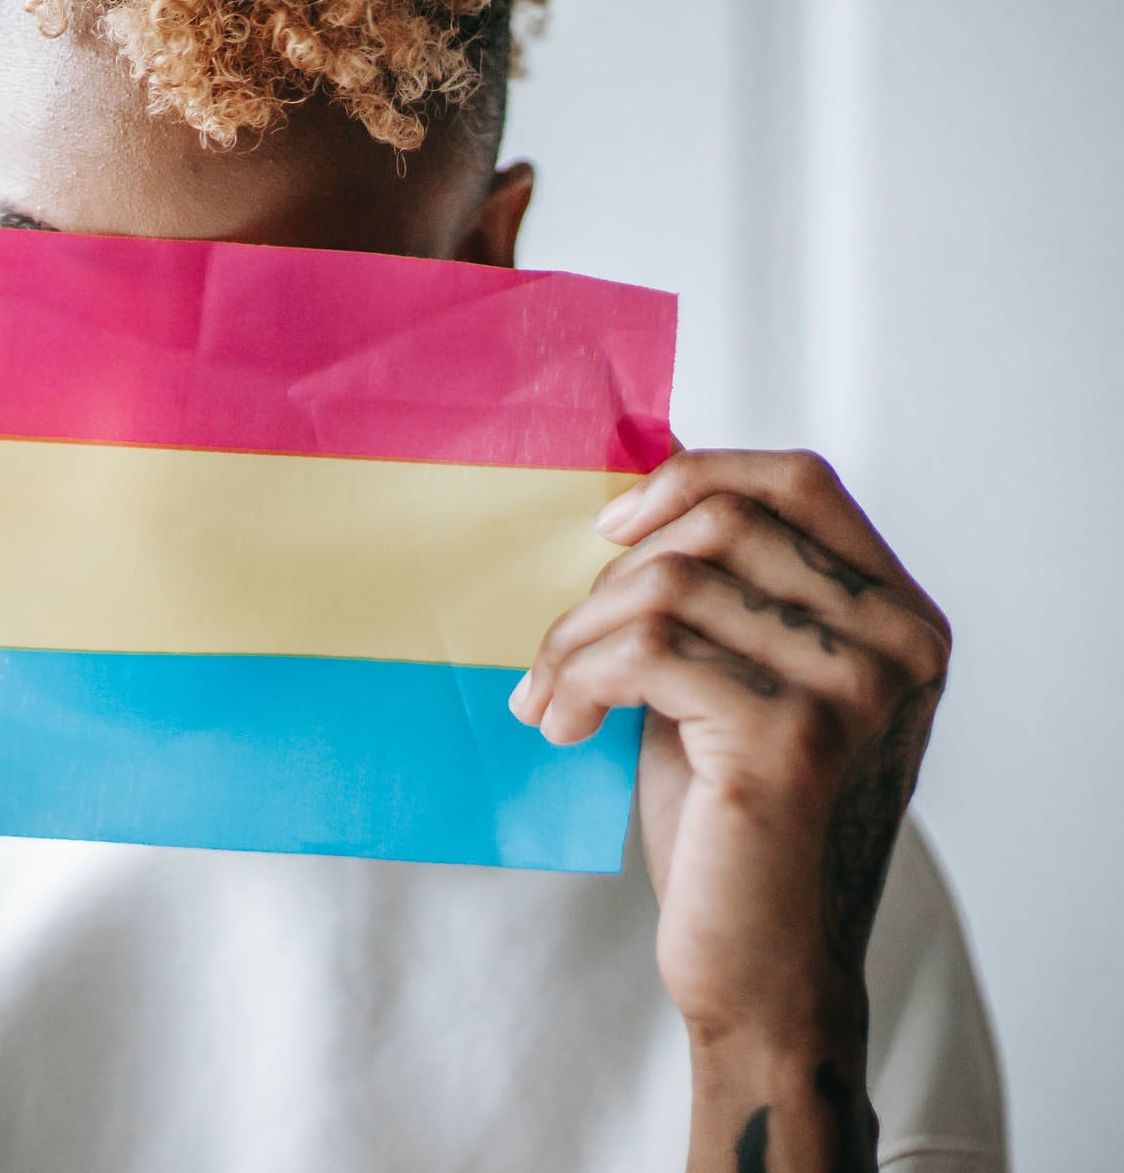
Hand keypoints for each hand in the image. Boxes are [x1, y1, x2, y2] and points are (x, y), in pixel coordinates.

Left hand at [511, 450, 949, 1169]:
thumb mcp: (738, 684)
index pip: (798, 482)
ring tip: (548, 696)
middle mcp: (897, 644)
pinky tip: (559, 726)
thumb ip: (722, 600)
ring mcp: (852, 689)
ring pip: (669, 585)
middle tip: (561, 653)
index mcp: (898, 618)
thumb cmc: (735, 827)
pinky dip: (578, 680)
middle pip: (720, 525)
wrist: (763, 967)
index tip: (610, 531)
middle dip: (611, 580)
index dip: (692, 478)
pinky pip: (647, 652)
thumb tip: (628, 506)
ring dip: (578, 637)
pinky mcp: (790, 739)